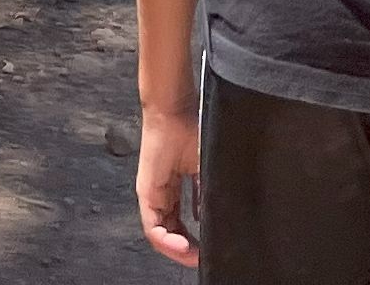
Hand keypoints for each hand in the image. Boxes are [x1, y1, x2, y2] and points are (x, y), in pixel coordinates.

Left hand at [136, 103, 201, 266]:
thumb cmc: (191, 129)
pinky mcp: (146, 193)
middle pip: (170, 232)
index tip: (210, 248)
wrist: (174, 109)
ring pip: (160, 234)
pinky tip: (180, 245)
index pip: (183, 222)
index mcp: (177, 188)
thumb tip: (223, 212)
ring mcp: (152, 195)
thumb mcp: (207, 166)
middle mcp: (163, 195)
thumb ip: (210, 190)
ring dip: (176, 249)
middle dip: (186, 250)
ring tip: (192, 256)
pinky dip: (165, 239)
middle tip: (201, 259)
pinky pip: (151, 225)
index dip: (196, 238)